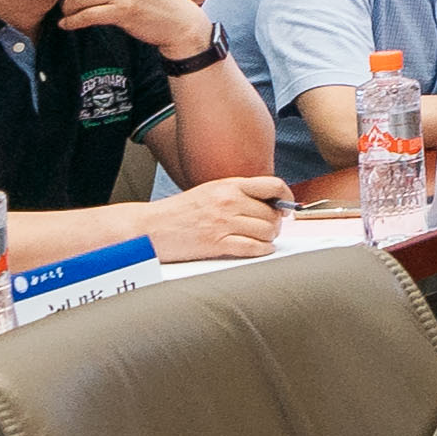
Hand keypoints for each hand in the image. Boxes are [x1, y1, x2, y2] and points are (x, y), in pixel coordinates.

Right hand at [147, 176, 289, 262]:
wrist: (150, 227)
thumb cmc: (179, 212)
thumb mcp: (210, 191)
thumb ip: (237, 194)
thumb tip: (268, 202)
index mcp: (228, 185)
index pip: (272, 185)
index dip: (285, 197)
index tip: (286, 206)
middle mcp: (229, 201)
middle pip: (272, 213)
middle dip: (275, 223)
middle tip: (269, 228)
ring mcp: (223, 223)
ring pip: (267, 231)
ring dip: (269, 238)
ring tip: (262, 239)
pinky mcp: (217, 243)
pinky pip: (253, 248)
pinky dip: (262, 250)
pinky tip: (259, 249)